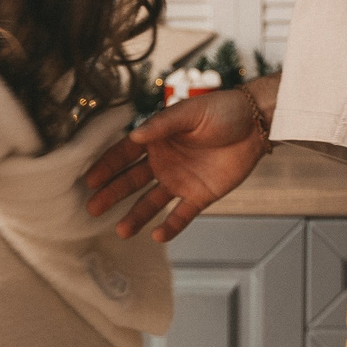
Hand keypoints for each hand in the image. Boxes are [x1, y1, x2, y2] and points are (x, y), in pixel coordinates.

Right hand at [83, 86, 269, 242]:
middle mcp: (163, 162)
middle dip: (112, 194)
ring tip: (121, 231)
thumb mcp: (190, 112)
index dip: (107, 167)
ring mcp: (180, 180)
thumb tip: (135, 135)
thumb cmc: (222, 110)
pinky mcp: (200, 195)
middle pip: (132, 181)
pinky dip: (171, 226)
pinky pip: (182, 215)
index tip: (89, 180)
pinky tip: (158, 236)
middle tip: (92, 207)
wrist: (257, 124)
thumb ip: (163, 124)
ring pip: (151, 202)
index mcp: (157, 139)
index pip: (125, 154)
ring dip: (136, 216)